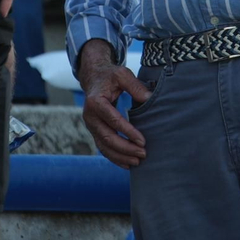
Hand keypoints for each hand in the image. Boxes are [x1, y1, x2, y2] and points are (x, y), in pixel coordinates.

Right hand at [76, 39, 152, 167]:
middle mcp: (90, 116)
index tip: (143, 141)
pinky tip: (127, 164)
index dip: (128, 132)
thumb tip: (150, 99)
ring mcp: (91, 126)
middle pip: (108, 137)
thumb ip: (135, 86)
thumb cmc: (110, 76)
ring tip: (137, 162)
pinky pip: (103, 147)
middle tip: (143, 154)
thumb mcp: (122, 75)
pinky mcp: (94, 131)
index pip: (113, 121)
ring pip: (104, 146)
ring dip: (120, 156)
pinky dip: (114, 157)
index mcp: (96, 102)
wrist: (94, 78)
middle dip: (126, 148)